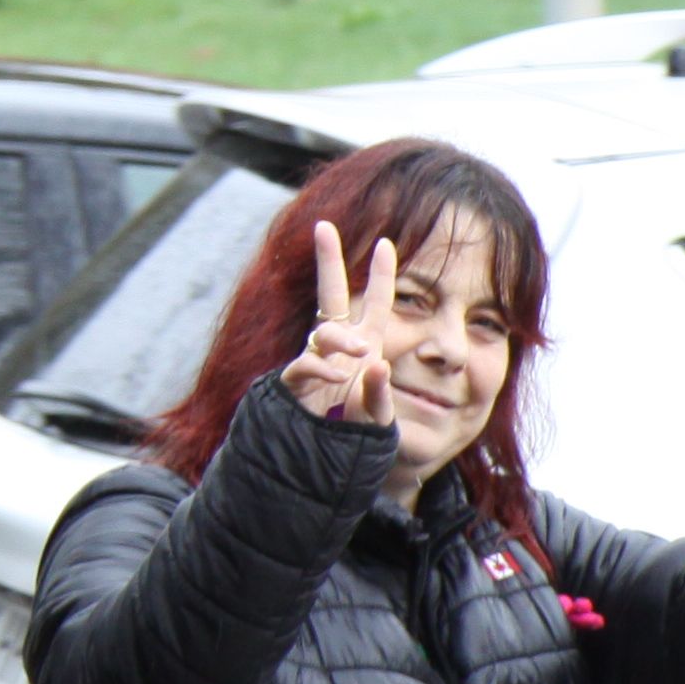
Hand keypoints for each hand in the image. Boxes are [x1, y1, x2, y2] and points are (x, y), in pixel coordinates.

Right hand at [277, 220, 399, 426]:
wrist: (325, 456)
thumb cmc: (356, 430)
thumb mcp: (378, 415)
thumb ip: (380, 394)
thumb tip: (376, 365)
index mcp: (365, 344)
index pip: (374, 303)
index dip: (380, 274)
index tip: (387, 243)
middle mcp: (340, 346)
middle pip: (331, 294)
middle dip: (328, 260)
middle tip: (323, 227)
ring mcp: (317, 360)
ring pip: (324, 332)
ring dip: (341, 337)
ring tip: (358, 351)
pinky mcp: (297, 381)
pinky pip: (305, 364)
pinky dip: (321, 368)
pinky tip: (338, 377)